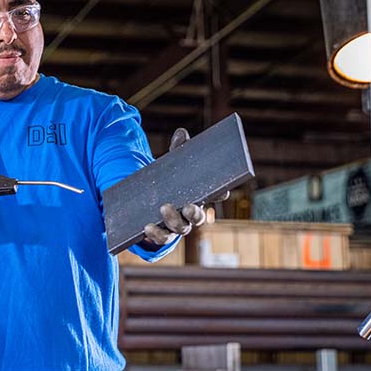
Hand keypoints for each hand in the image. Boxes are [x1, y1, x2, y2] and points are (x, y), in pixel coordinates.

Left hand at [141, 128, 227, 245]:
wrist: (151, 206)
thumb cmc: (169, 183)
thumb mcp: (173, 167)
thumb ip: (178, 152)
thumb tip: (181, 133)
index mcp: (199, 197)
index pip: (216, 196)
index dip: (221, 194)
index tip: (224, 191)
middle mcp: (192, 215)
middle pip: (199, 217)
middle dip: (195, 213)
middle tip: (189, 206)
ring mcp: (178, 227)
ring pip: (181, 229)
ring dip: (173, 220)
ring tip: (164, 208)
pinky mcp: (163, 234)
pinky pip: (161, 238)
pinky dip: (155, 233)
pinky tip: (147, 226)